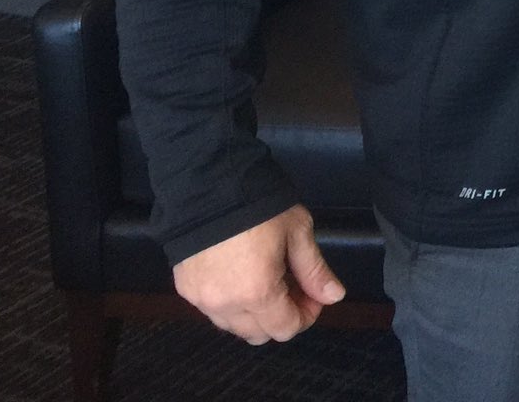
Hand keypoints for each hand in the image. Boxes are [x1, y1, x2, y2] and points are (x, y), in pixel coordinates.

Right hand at [173, 205, 345, 343]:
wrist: (208, 185)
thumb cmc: (261, 207)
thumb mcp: (297, 232)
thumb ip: (315, 270)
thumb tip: (334, 296)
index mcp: (257, 293)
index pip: (285, 329)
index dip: (306, 315)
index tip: (313, 293)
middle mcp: (225, 305)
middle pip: (259, 333)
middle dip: (282, 315)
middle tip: (293, 285)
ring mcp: (200, 300)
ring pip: (234, 326)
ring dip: (255, 313)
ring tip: (267, 278)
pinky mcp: (184, 289)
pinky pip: (213, 311)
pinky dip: (231, 304)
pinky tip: (241, 276)